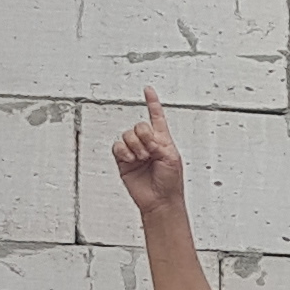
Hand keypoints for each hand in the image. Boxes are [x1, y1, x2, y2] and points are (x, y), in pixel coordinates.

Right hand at [112, 87, 184, 215]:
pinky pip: (117, 147)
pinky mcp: (123, 161)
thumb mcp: (171, 157)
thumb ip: (158, 143)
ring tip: (142, 159)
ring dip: (135, 146)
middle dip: (145, 137)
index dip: (152, 103)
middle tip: (151, 152)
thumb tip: (143, 139)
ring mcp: (134, 151)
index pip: (157, 117)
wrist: (160, 200)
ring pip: (127, 135)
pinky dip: (124, 151)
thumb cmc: (171, 181)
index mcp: (163, 140)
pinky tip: (131, 160)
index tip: (148, 90)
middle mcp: (147, 143)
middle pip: (139, 125)